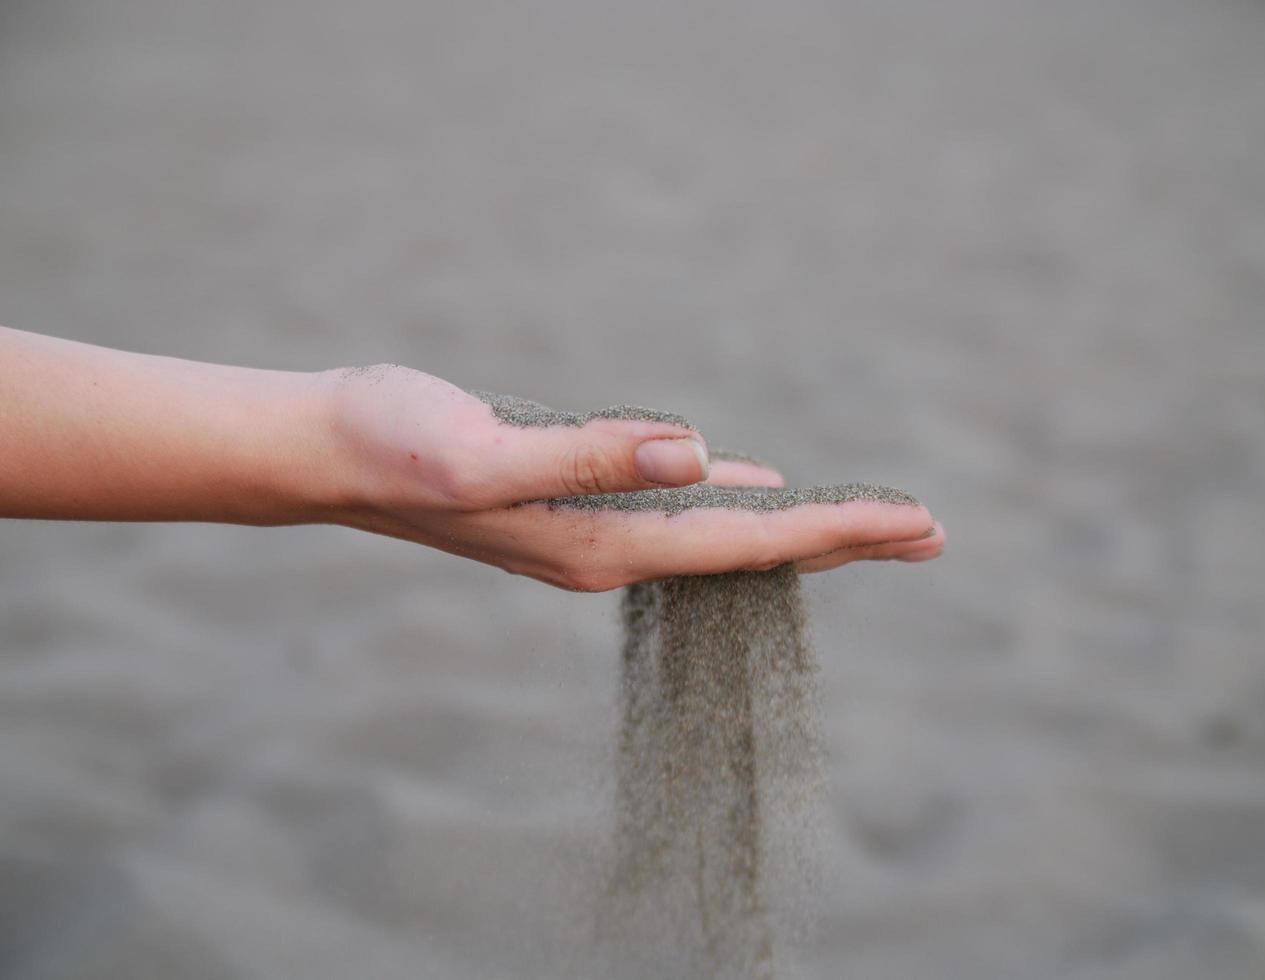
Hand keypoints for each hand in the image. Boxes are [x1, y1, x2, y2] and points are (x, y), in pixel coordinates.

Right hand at [322, 365, 943, 590]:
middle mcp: (610, 550)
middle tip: (936, 533)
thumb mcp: (487, 450)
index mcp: (603, 542)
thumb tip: (698, 452)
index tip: (918, 524)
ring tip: (874, 523)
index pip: (747, 541)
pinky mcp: (576, 504)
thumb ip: (591, 455)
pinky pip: (682, 510)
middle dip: (847, 541)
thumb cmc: (395, 444)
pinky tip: (759, 491)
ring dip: (804, 526)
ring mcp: (595, 532)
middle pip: (754, 549)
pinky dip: (736, 503)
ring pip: (725, 532)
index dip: (837, 531)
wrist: (328, 451)